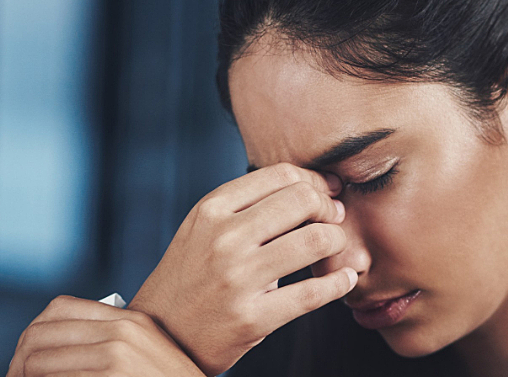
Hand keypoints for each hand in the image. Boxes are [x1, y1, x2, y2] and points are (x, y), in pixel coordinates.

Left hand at [6, 295, 203, 376]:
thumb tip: (51, 349)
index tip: (25, 357)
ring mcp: (115, 358)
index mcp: (131, 320)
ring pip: (39, 364)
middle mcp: (122, 333)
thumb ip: (111, 342)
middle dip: (19, 361)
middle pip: (41, 335)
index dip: (33, 333)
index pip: (59, 308)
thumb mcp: (148, 354)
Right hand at [127, 163, 358, 375]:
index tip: (328, 192)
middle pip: (303, 201)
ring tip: (337, 250)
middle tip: (335, 220)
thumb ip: (248, 206)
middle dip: (330, 208)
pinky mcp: (252, 317)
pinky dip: (339, 282)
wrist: (162, 333)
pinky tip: (345, 279)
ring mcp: (237, 279)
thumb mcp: (204, 228)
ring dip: (338, 242)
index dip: (315, 180)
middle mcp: (223, 239)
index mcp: (211, 210)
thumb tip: (312, 188)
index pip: (281, 175)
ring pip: (316, 240)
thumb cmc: (193, 276)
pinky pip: (313, 293)